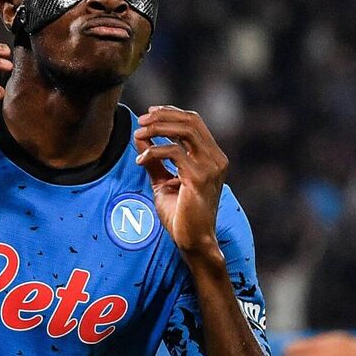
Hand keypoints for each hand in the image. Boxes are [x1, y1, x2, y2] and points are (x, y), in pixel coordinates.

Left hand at [133, 106, 227, 254]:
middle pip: (191, 121)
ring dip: (158, 128)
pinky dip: (154, 151)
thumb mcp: (164, 182)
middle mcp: (216, 159)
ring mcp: (211, 167)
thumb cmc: (181, 216)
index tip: (149, 114)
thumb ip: (155, 160)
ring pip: (185, 130)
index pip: (194, 122)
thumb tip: (140, 137)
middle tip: (140, 122)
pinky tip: (140, 160)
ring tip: (138, 134)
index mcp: (212, 157)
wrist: (192, 241)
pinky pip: (174, 152)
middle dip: (163, 116)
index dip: (171, 113)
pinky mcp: (199, 177)